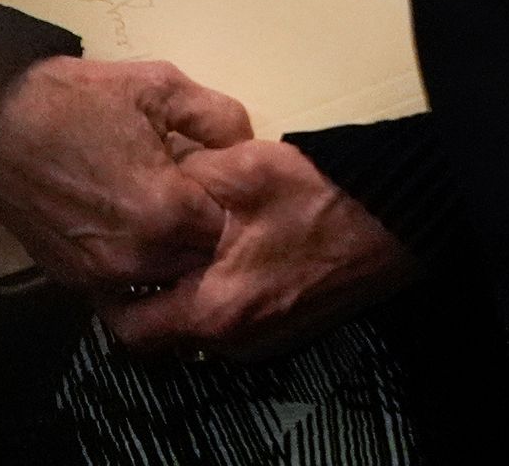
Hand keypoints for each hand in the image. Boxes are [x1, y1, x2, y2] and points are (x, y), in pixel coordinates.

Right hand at [0, 57, 248, 297]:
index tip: (233, 181)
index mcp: (165, 211)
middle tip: (206, 195)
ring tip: (175, 210)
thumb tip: (250, 146)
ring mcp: (101, 275)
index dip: (239, 202)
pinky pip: (129, 285)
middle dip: (213, 232)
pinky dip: (143, 264)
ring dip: (179, 252)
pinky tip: (140, 227)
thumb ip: (219, 117)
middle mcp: (136, 257)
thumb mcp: (160, 87)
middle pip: (204, 261)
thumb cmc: (74, 102)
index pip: (233, 227)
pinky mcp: (75, 280)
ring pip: (168, 279)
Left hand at [106, 141, 417, 363]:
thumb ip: (186, 180)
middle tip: (138, 245)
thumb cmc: (325, 196)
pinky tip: (227, 249)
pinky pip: (234, 318)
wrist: (403, 218)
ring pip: (200, 324)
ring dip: (185, 290)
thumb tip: (152, 180)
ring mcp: (267, 338)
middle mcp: (236, 340)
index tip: (105, 257)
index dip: (108, 294)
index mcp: (214, 309)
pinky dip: (219, 291)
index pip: (130, 329)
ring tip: (180, 241)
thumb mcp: (244, 169)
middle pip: (165, 331)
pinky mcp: (291, 325)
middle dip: (147, 292)